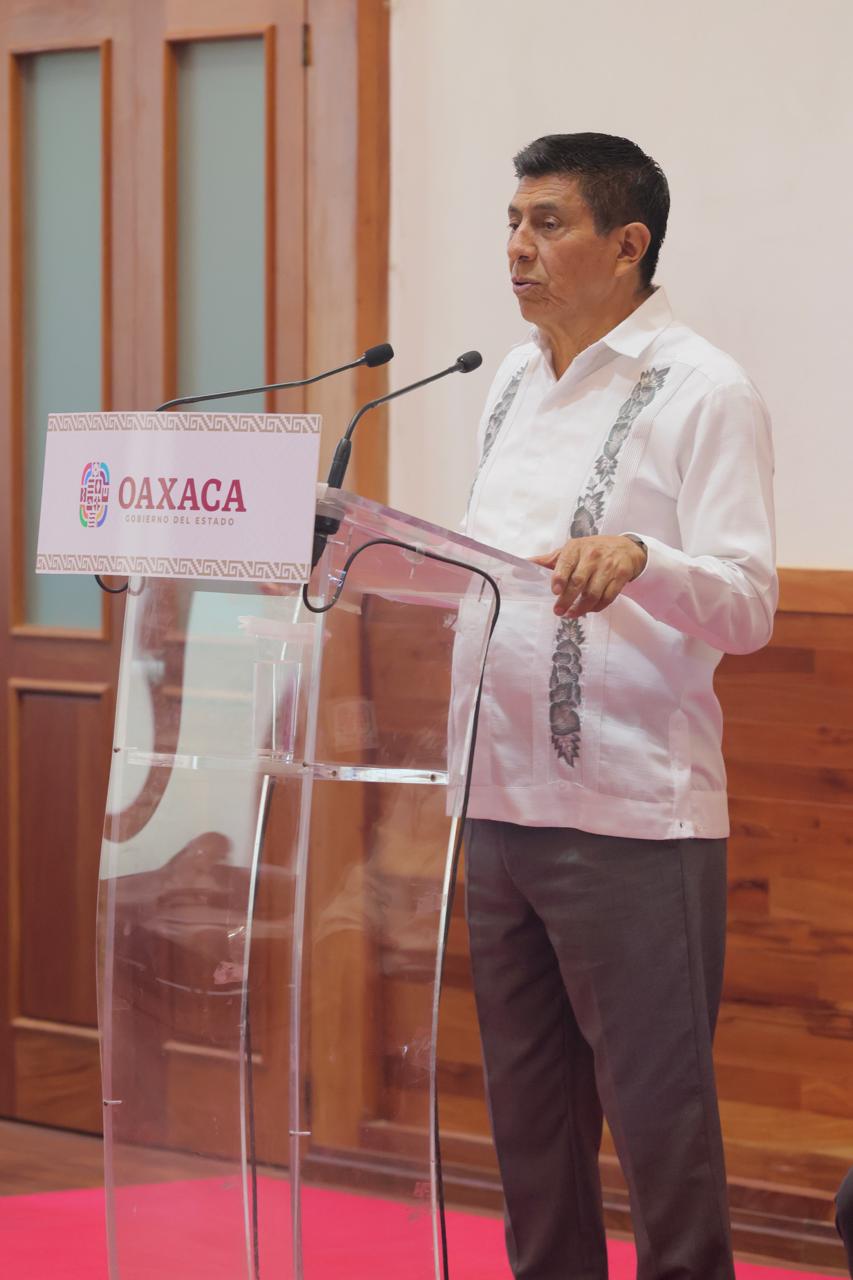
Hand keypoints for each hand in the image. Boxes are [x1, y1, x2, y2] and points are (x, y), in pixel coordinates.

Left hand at [531, 536, 646, 617]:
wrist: (625, 548)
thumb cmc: (592, 550)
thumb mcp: (571, 550)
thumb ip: (548, 560)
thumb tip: (524, 564)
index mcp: (576, 548)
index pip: (566, 563)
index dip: (560, 578)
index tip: (555, 591)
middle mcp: (592, 556)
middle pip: (578, 582)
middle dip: (567, 600)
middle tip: (558, 611)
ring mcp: (608, 567)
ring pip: (593, 594)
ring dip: (581, 608)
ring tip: (571, 613)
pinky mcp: (620, 578)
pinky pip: (607, 598)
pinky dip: (596, 607)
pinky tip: (588, 609)